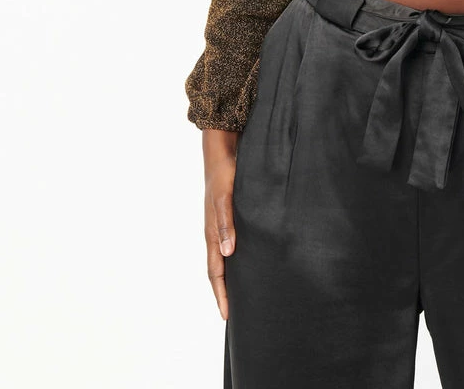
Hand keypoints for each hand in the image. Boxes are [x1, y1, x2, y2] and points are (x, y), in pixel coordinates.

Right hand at [202, 128, 239, 319]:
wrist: (223, 148)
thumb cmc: (224, 172)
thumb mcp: (225, 197)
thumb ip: (225, 223)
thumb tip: (226, 253)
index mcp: (212, 232)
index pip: (215, 271)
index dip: (221, 293)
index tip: (227, 316)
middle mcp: (216, 231)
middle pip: (219, 269)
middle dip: (225, 291)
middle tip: (237, 313)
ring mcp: (223, 223)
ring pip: (226, 257)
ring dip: (233, 275)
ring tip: (246, 291)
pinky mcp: (232, 214)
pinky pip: (233, 241)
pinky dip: (239, 256)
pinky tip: (252, 257)